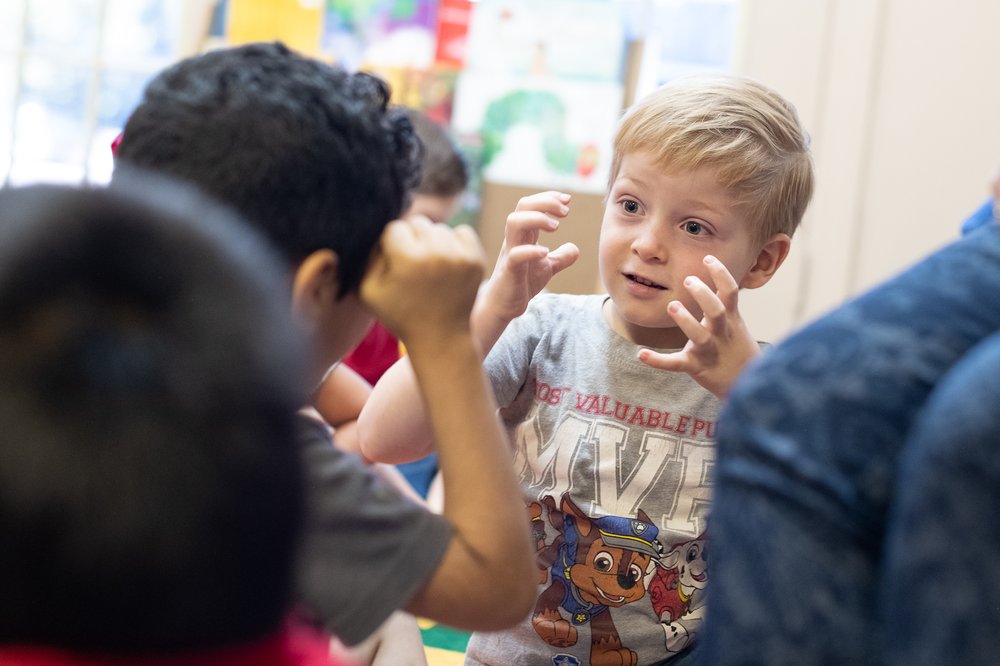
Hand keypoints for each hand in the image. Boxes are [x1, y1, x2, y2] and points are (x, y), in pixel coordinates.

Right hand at [361, 216, 484, 346]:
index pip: (393, 228)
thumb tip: (377, 232)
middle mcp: (434, 252)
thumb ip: (366, 257)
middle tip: (412, 265)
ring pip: (439, 228)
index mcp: (406, 259)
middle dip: (412, 240)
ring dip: (432, 242)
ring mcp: (459, 255)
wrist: (441, 338)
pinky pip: (462, 232)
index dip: (390, 244)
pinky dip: (454, 243)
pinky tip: (446, 263)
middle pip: (418, 223)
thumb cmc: (400, 315)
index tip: (394, 263)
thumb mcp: (368, 291)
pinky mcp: (476, 259)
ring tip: (429, 267)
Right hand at [474, 191, 579, 347]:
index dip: (548, 197)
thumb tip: (575, 248)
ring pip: (514, 222)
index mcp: (523, 235)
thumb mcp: (547, 268)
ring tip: (556, 227)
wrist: (505, 306)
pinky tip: (546, 253)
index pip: (531, 205)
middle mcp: (515, 239)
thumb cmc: (522, 283)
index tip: (567, 200)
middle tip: (565, 212)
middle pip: (523, 206)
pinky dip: (531, 250)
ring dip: (537, 219)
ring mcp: (510, 253)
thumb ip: (561, 257)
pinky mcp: (509, 271)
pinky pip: (515, 255)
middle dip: (545, 203)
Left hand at [637, 255, 760, 397]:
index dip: (721, 274)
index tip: (707, 258)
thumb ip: (724, 300)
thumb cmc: (735, 345)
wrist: (745, 381)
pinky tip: (641, 354)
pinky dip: (658, 360)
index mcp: (731, 319)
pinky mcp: (696, 367)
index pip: (730, 291)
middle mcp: (721, 332)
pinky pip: (675, 364)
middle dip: (703, 295)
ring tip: (672, 306)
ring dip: (686, 320)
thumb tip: (715, 269)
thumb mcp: (736, 321)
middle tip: (688, 280)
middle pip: (716, 311)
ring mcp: (708, 350)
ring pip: (699, 335)